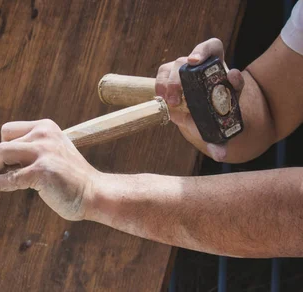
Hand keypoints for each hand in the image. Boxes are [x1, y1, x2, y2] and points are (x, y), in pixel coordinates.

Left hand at [0, 119, 98, 220]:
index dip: (2, 147)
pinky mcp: (41, 172)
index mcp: (46, 127)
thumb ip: (31, 151)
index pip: (10, 130)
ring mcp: (43, 152)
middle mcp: (44, 134)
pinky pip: (9, 177)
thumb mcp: (52, 154)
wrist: (94, 193)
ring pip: (2, 154)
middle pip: (3, 142)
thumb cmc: (71, 179)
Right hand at [156, 38, 244, 160]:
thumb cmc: (216, 117)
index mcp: (217, 71)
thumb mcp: (221, 127)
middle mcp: (199, 66)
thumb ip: (221, 139)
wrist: (204, 117)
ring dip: (169, 82)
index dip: (204, 50)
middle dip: (180, 77)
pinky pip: (162, 74)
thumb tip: (220, 154)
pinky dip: (160, 84)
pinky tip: (160, 97)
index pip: (212, 48)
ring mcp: (184, 71)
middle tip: (177, 98)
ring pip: (174, 66)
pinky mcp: (170, 78)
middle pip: (189, 60)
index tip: (196, 62)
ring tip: (169, 101)